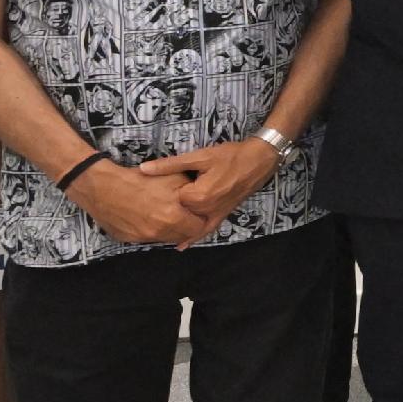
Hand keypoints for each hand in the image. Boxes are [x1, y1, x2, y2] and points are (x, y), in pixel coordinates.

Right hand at [65, 157, 210, 247]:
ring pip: (166, 238)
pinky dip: (153, 230)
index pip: (199, 228)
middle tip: (185, 214)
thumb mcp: (172, 177)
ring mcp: (143, 238)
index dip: (201, 219)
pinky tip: (150, 217)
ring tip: (167, 214)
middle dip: (187, 226)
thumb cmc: (139, 179)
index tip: (198, 212)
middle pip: (183, 236)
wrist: (102, 186)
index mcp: (173, 217)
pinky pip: (149, 238)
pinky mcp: (130, 239)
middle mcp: (159, 232)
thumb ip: (191, 191)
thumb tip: (200, 200)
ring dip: (171, 229)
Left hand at [150, 136, 281, 224]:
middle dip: (164, 210)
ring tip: (155, 227)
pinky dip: (194, 237)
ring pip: (189, 225)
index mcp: (198, 195)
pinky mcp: (222, 215)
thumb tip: (144, 169)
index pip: (169, 200)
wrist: (259, 160)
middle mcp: (206, 209)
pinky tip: (182, 245)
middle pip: (178, 214)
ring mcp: (215, 214)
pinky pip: (206, 230)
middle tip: (147, 206)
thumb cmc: (230, 156)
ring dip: (174, 226)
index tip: (148, 190)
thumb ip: (170, 165)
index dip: (158, 194)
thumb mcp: (199, 156)